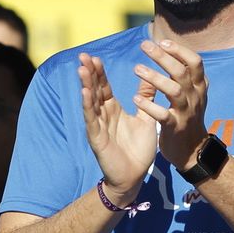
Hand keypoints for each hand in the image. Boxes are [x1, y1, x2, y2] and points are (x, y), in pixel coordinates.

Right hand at [78, 53, 158, 197]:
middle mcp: (103, 116)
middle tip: (83, 55)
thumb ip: (147, 98)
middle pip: (94, 91)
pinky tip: (86, 93)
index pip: (104, 87)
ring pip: (90, 102)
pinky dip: (88, 106)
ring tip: (82, 69)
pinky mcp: (97, 138)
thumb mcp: (145, 119)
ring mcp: (98, 126)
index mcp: (113, 111)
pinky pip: (91, 120)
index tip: (95, 56)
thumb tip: (152, 77)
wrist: (134, 177)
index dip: (99, 73)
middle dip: (89, 74)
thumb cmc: (138, 150)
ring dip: (86, 85)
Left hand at [131, 39, 210, 169]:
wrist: (193, 150)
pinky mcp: (176, 128)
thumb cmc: (187, 116)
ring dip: (155, 78)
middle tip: (144, 46)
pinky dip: (150, 107)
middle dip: (163, 57)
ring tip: (137, 68)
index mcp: (199, 86)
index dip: (179, 50)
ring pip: (174, 90)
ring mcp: (187, 112)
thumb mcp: (191, 93)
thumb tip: (171, 48)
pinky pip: (164, 115)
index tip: (162, 41)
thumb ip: (183, 74)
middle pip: (182, 72)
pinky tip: (135, 99)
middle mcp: (195, 96)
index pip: (195, 61)